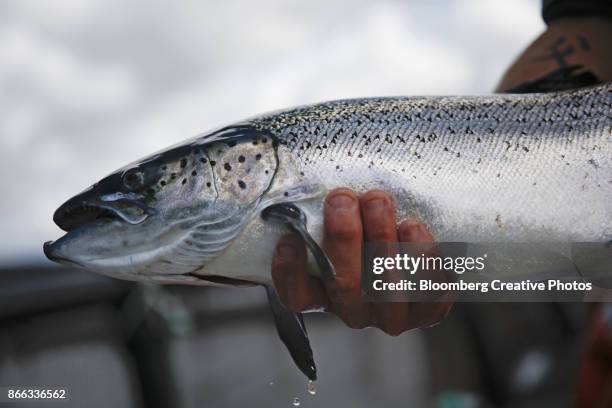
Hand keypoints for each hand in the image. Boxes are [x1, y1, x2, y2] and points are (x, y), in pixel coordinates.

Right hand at [271, 188, 452, 335]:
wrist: (414, 243)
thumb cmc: (366, 227)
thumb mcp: (339, 220)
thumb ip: (325, 213)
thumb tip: (320, 190)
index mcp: (321, 293)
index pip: (295, 295)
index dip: (290, 272)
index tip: (290, 238)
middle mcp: (353, 309)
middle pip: (343, 285)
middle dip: (343, 238)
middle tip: (342, 200)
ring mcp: (390, 315)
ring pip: (384, 288)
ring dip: (381, 240)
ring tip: (378, 201)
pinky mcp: (426, 310)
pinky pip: (427, 292)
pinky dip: (421, 259)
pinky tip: (412, 227)